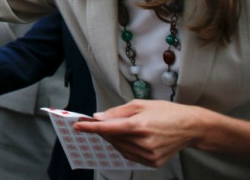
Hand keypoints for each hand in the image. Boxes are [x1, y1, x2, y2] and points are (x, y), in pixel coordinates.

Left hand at [73, 99, 202, 166]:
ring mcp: (149, 155)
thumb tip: (99, 117)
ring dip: (113, 139)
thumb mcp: (140, 104)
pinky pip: (130, 155)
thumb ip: (117, 112)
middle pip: (113, 138)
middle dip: (102, 130)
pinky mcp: (153, 162)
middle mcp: (144, 142)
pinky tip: (127, 138)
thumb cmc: (166, 112)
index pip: (108, 128)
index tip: (78, 126)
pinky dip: (123, 147)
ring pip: (120, 148)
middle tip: (95, 122)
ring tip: (116, 128)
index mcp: (140, 125)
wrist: (190, 127)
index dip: (91, 127)